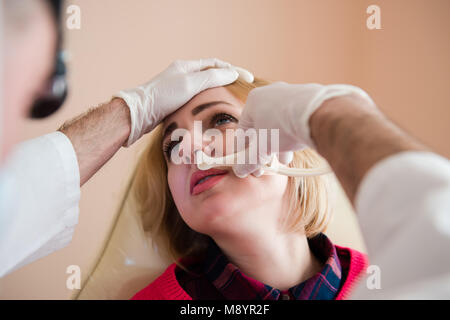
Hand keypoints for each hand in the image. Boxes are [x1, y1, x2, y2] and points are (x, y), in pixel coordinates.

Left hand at [115, 58, 253, 145]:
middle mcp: (182, 76)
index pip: (215, 63)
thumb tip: (233, 72)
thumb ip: (212, 77)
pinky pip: (196, 100)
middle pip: (210, 75)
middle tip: (242, 89)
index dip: (233, 69)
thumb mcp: (190, 84)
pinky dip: (207, 103)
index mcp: (187, 67)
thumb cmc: (162, 97)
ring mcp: (178, 89)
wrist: (138, 114)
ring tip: (231, 101)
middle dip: (227, 80)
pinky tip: (212, 112)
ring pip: (204, 89)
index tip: (247, 78)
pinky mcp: (174, 103)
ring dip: (218, 93)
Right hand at [232, 82, 373, 177]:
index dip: (244, 151)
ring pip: (279, 123)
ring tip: (285, 157)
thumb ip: (248, 161)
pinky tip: (298, 144)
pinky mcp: (307, 98)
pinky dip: (293, 133)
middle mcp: (270, 93)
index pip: (242, 130)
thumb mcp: (261, 149)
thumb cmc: (283, 126)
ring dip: (279, 143)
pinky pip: (294, 118)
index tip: (248, 165)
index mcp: (253, 101)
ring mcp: (290, 93)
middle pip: (262, 127)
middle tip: (268, 164)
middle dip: (264, 149)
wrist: (318, 113)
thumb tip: (240, 170)